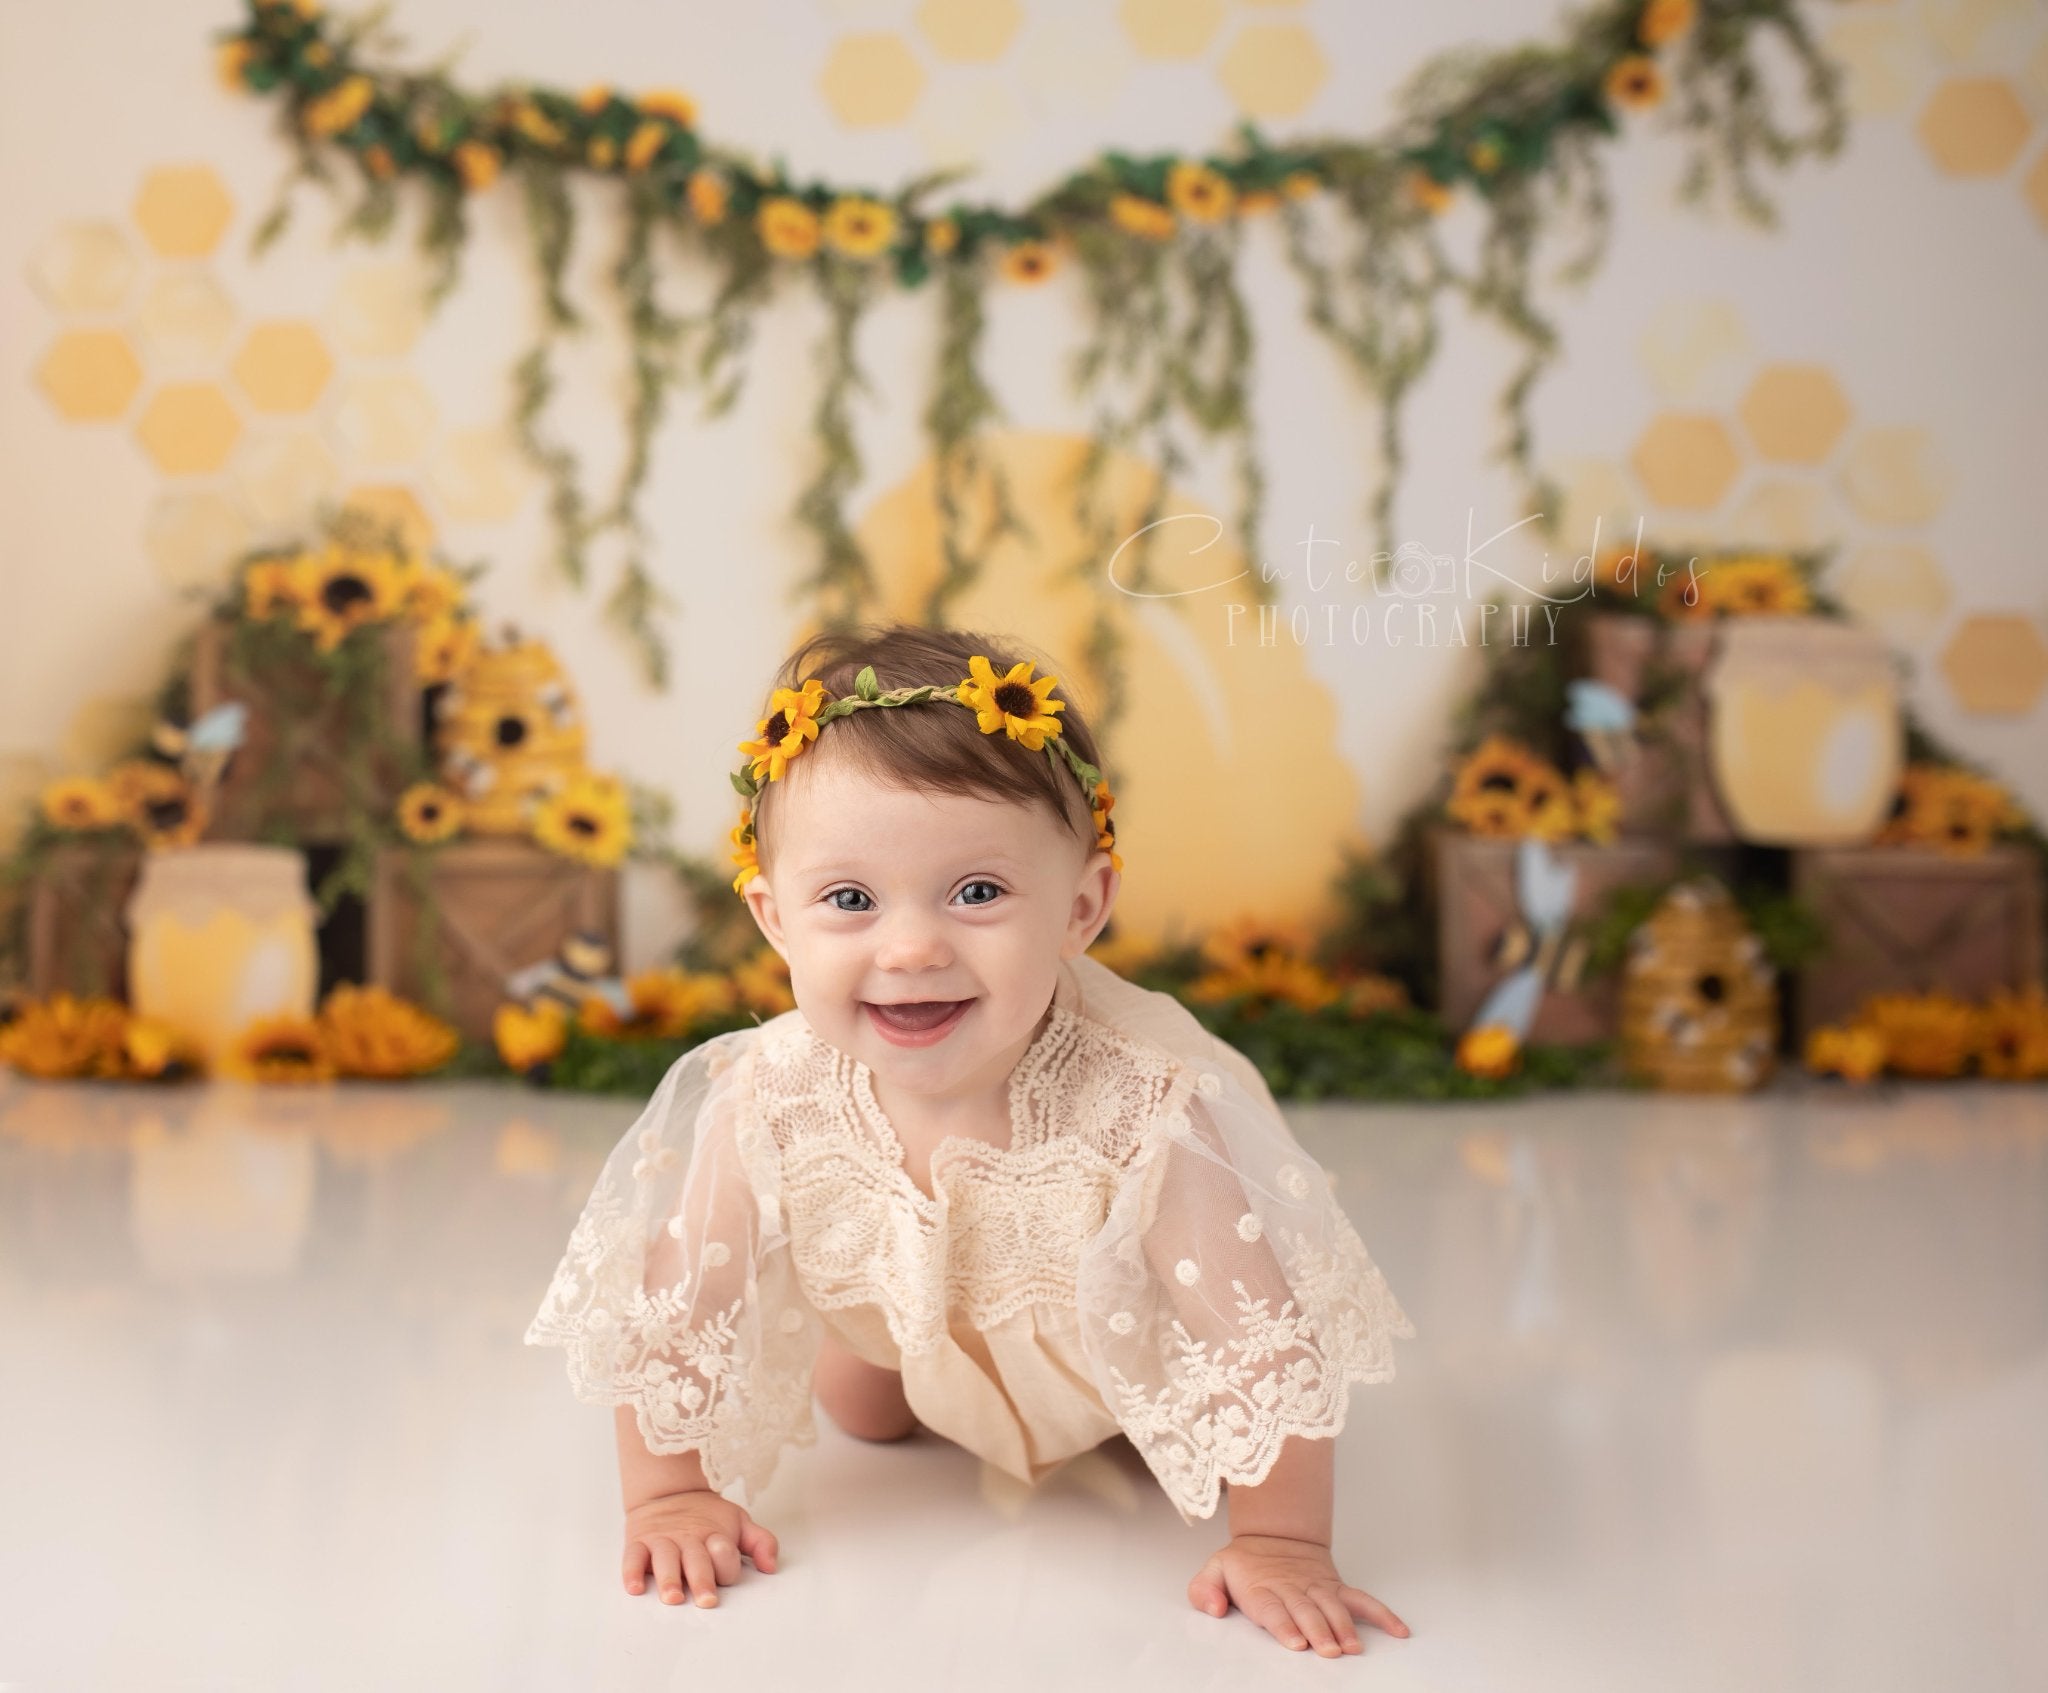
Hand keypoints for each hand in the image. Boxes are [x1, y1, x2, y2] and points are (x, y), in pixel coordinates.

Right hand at [621, 1488, 779, 1607]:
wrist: (669, 1489)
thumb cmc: (707, 1516)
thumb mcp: (738, 1522)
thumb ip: (759, 1542)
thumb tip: (771, 1567)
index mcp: (714, 1536)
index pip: (725, 1555)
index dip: (726, 1558)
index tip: (724, 1560)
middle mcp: (688, 1539)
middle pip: (696, 1561)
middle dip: (702, 1579)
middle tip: (707, 1599)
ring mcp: (662, 1541)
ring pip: (665, 1561)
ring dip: (668, 1579)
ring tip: (672, 1597)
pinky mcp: (638, 1542)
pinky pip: (632, 1558)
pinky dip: (631, 1572)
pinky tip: (635, 1588)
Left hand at [1187, 1532, 1410, 1657]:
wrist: (1274, 1534)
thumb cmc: (1244, 1563)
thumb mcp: (1214, 1569)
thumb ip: (1205, 1590)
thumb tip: (1214, 1608)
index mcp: (1262, 1588)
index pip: (1274, 1609)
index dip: (1285, 1625)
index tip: (1296, 1642)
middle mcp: (1293, 1588)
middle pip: (1307, 1611)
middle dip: (1319, 1631)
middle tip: (1329, 1651)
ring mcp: (1318, 1587)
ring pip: (1335, 1606)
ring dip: (1345, 1627)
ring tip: (1353, 1647)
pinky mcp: (1336, 1587)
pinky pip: (1362, 1599)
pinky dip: (1382, 1614)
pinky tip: (1398, 1631)